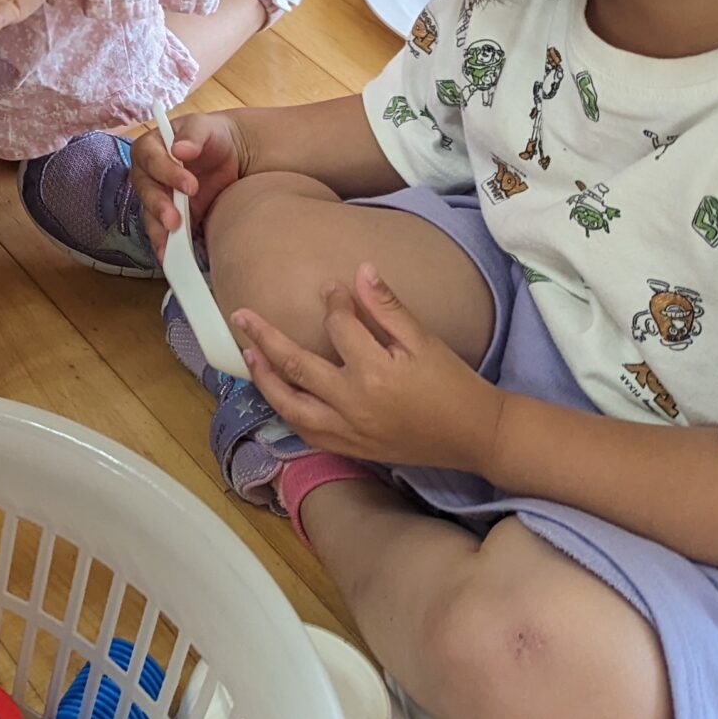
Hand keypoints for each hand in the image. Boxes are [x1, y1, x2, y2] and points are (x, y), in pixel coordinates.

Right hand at [129, 111, 247, 257]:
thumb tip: (180, 149)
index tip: (190, 185)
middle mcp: (148, 175)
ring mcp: (157, 198)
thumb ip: (193, 136)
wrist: (230, 154)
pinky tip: (172, 257)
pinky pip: (162, 233)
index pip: (150, 160)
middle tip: (175, 219)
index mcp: (150, 148)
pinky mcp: (170, 217)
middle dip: (160, 206)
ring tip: (172, 245)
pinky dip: (166, 245)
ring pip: (150, 215)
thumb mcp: (204, 127)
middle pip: (146, 191)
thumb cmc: (211, 136)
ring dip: (159, 230)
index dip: (167, 173)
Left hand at [232, 265, 502, 471]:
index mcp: (375, 373)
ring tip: (248, 354)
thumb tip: (361, 270)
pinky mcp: (353, 448)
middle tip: (241, 315)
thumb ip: (388, 307)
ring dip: (266, 379)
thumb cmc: (453, 384)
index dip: (333, 302)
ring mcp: (350, 431)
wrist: (477, 435)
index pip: (339, 328)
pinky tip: (277, 394)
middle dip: (265, 338)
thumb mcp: (425, 340)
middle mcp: (354, 404)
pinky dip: (288, 412)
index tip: (332, 288)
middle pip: (297, 367)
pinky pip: (308, 432)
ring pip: (292, 406)